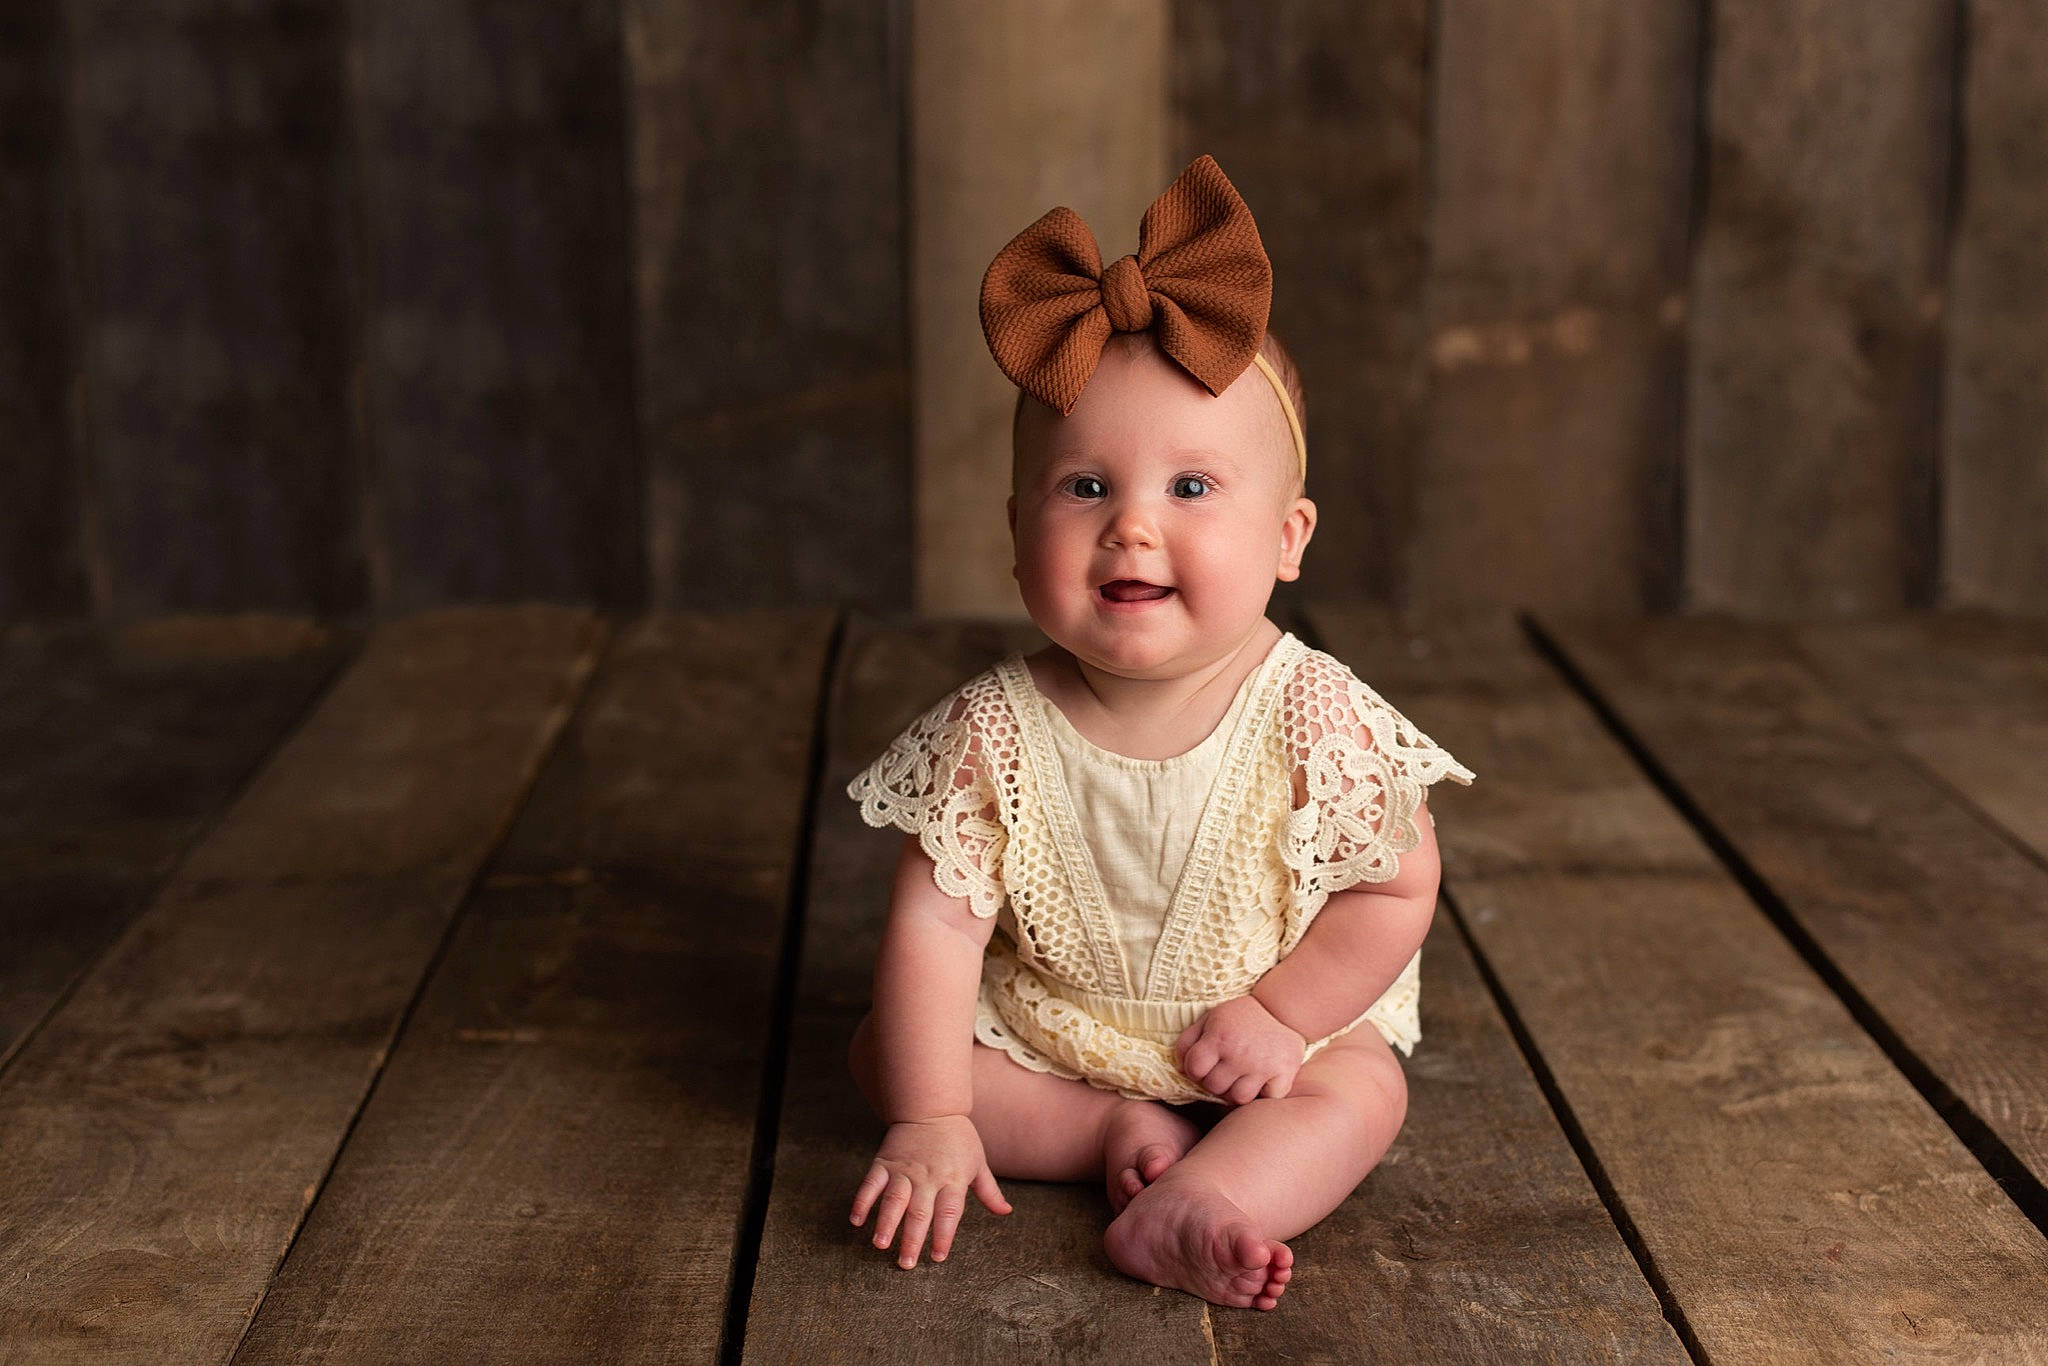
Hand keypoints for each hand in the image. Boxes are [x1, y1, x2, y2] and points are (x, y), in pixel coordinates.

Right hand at [850, 1113, 1011, 1266]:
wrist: (931, 1106)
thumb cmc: (958, 1138)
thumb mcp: (978, 1162)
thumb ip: (989, 1191)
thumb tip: (1006, 1212)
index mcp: (952, 1179)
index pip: (948, 1212)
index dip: (943, 1235)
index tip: (937, 1257)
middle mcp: (927, 1177)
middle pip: (919, 1212)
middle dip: (911, 1240)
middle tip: (905, 1264)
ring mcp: (904, 1169)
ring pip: (894, 1200)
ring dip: (886, 1223)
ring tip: (880, 1244)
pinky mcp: (885, 1162)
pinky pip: (872, 1183)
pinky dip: (863, 1201)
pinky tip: (856, 1221)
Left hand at [1174, 994, 1306, 1104]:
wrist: (1283, 1012)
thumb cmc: (1239, 1019)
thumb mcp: (1210, 1019)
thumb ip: (1188, 1042)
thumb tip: (1179, 1070)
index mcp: (1219, 1036)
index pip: (1194, 1069)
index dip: (1195, 1070)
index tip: (1205, 1065)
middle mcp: (1240, 1052)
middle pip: (1213, 1087)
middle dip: (1215, 1081)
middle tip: (1225, 1070)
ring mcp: (1263, 1065)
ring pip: (1238, 1098)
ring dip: (1236, 1091)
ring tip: (1240, 1077)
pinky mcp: (1284, 1075)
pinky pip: (1265, 1100)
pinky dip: (1262, 1094)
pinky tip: (1262, 1080)